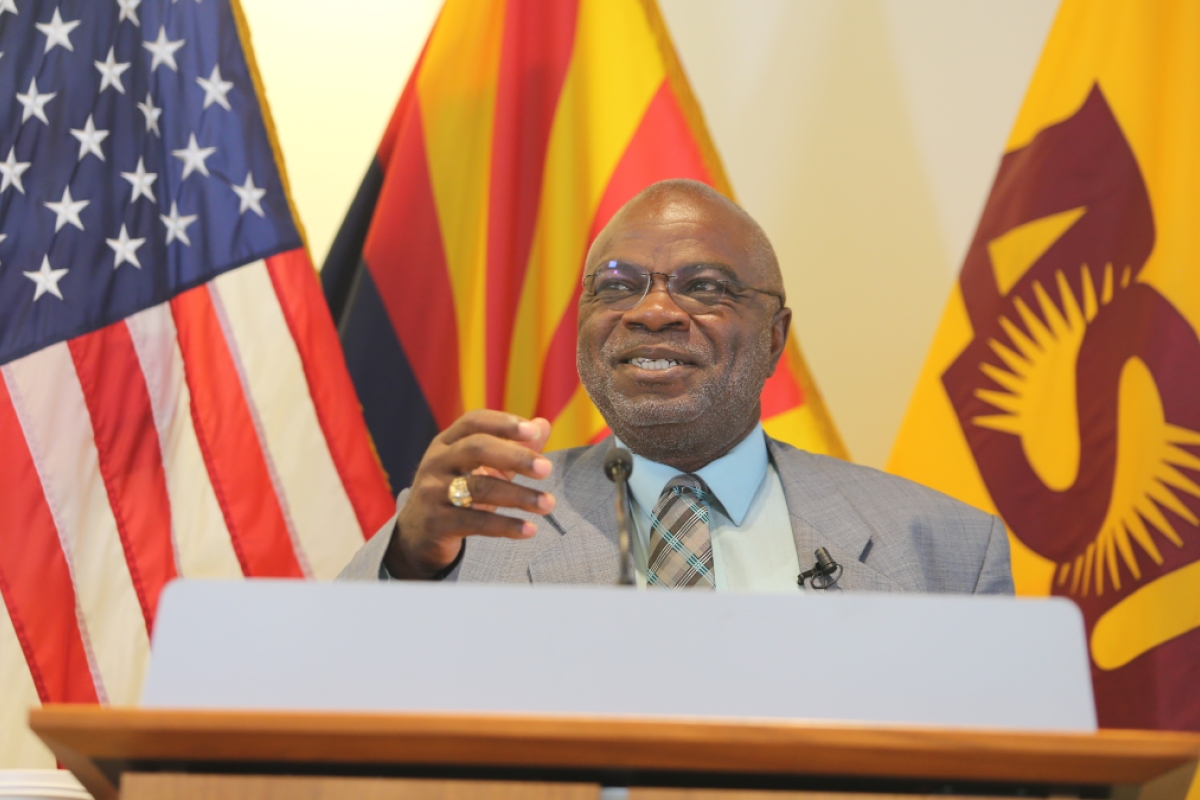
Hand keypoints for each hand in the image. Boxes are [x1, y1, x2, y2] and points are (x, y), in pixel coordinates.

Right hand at [385, 410, 553, 578]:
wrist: (418, 535)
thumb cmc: (457, 493)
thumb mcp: (482, 468)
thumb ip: (513, 448)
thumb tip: (543, 425)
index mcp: (447, 442)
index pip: (474, 421)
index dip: (504, 423)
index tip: (534, 432)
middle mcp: (436, 461)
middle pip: (476, 448)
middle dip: (515, 456)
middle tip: (546, 469)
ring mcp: (433, 491)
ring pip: (479, 488)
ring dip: (519, 496)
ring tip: (548, 504)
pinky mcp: (436, 522)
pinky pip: (476, 522)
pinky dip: (506, 526)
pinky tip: (529, 530)